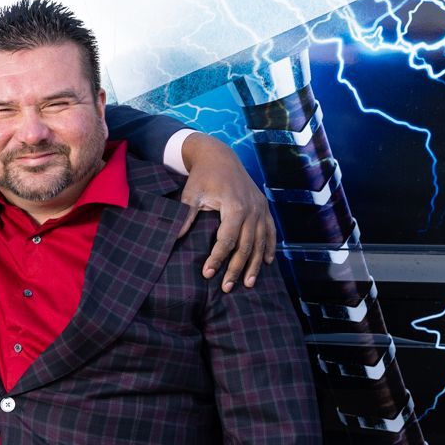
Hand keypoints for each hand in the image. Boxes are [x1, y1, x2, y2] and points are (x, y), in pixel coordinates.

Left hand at [176, 132, 276, 291]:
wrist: (220, 156)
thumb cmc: (203, 177)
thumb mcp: (191, 193)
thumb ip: (185, 216)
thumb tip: (173, 238)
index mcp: (234, 206)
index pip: (227, 239)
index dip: (217, 258)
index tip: (207, 273)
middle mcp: (252, 209)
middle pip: (246, 245)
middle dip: (236, 268)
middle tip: (226, 287)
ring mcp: (260, 208)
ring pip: (261, 242)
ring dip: (255, 264)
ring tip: (248, 284)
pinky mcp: (264, 207)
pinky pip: (270, 231)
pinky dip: (269, 247)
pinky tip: (266, 263)